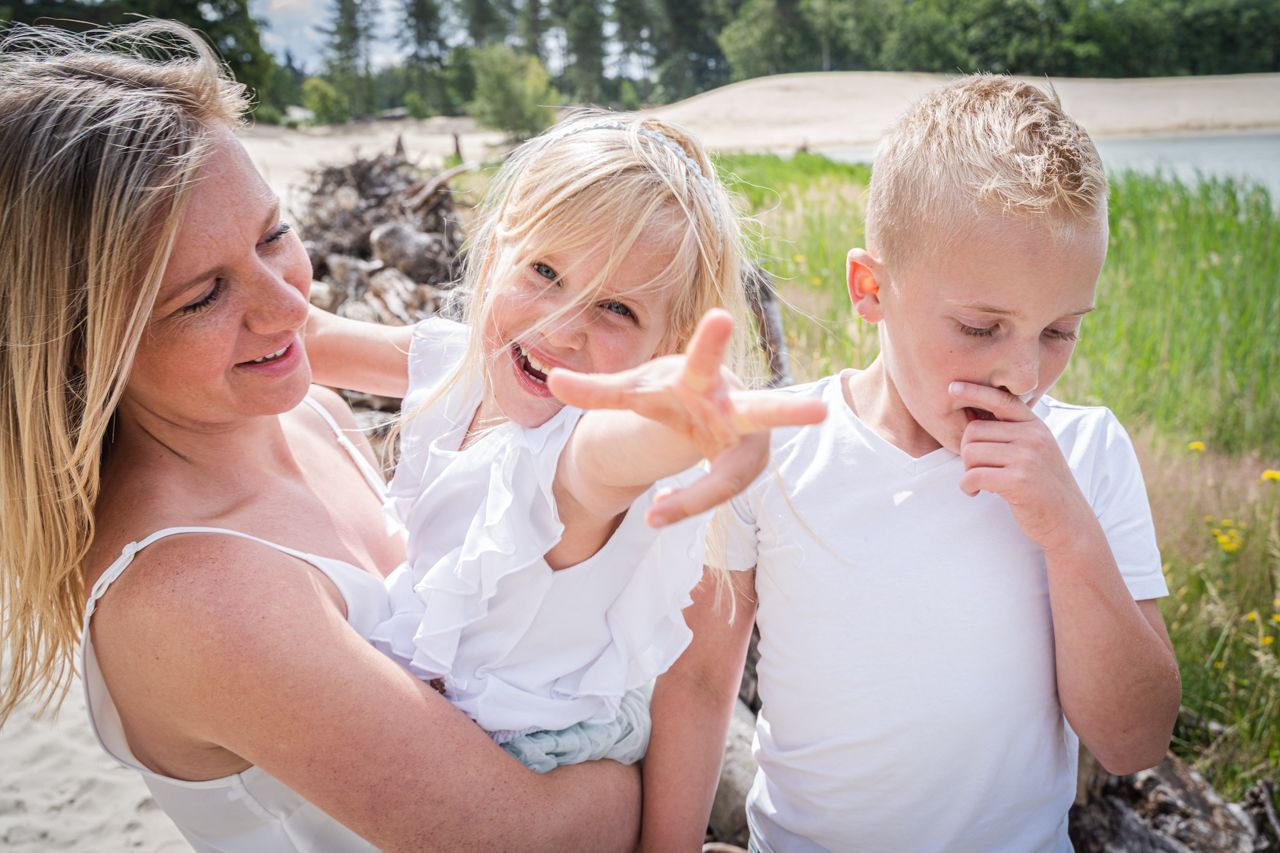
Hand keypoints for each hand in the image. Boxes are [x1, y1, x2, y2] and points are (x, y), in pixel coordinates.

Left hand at [548, 310, 826, 525]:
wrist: (701, 409)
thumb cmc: (671, 392)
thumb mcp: (633, 391)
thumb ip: (597, 390)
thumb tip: (550, 382)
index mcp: (704, 379)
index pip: (704, 360)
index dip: (710, 343)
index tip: (718, 316)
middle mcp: (736, 408)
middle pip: (763, 411)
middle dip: (788, 411)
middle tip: (820, 412)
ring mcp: (746, 442)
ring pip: (732, 475)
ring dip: (697, 495)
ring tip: (654, 516)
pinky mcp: (744, 469)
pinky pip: (715, 493)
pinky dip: (683, 502)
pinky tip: (654, 512)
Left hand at [949, 381, 1093, 551]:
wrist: (1068, 520)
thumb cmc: (1044, 485)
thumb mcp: (1036, 450)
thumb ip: (1012, 433)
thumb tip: (972, 417)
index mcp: (1035, 426)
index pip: (1001, 400)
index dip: (974, 391)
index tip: (952, 387)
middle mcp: (1033, 437)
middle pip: (973, 431)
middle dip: (966, 452)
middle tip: (975, 469)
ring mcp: (1027, 458)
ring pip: (970, 452)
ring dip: (967, 470)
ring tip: (979, 482)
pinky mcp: (1018, 481)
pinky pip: (973, 475)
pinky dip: (967, 486)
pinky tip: (975, 492)